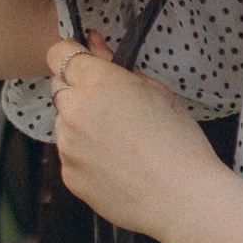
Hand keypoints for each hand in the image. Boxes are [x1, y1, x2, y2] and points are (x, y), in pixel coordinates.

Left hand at [46, 33, 230, 242]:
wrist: (184, 198)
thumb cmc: (178, 142)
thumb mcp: (155, 90)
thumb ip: (116, 65)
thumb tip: (93, 43)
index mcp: (96, 83)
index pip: (59, 54)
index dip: (71, 55)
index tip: (83, 61)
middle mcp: (73, 112)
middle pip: (59, 88)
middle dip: (79, 90)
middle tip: (113, 106)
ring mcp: (68, 146)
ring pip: (64, 124)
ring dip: (82, 125)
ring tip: (121, 142)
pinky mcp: (69, 176)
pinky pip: (71, 155)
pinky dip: (87, 156)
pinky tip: (118, 164)